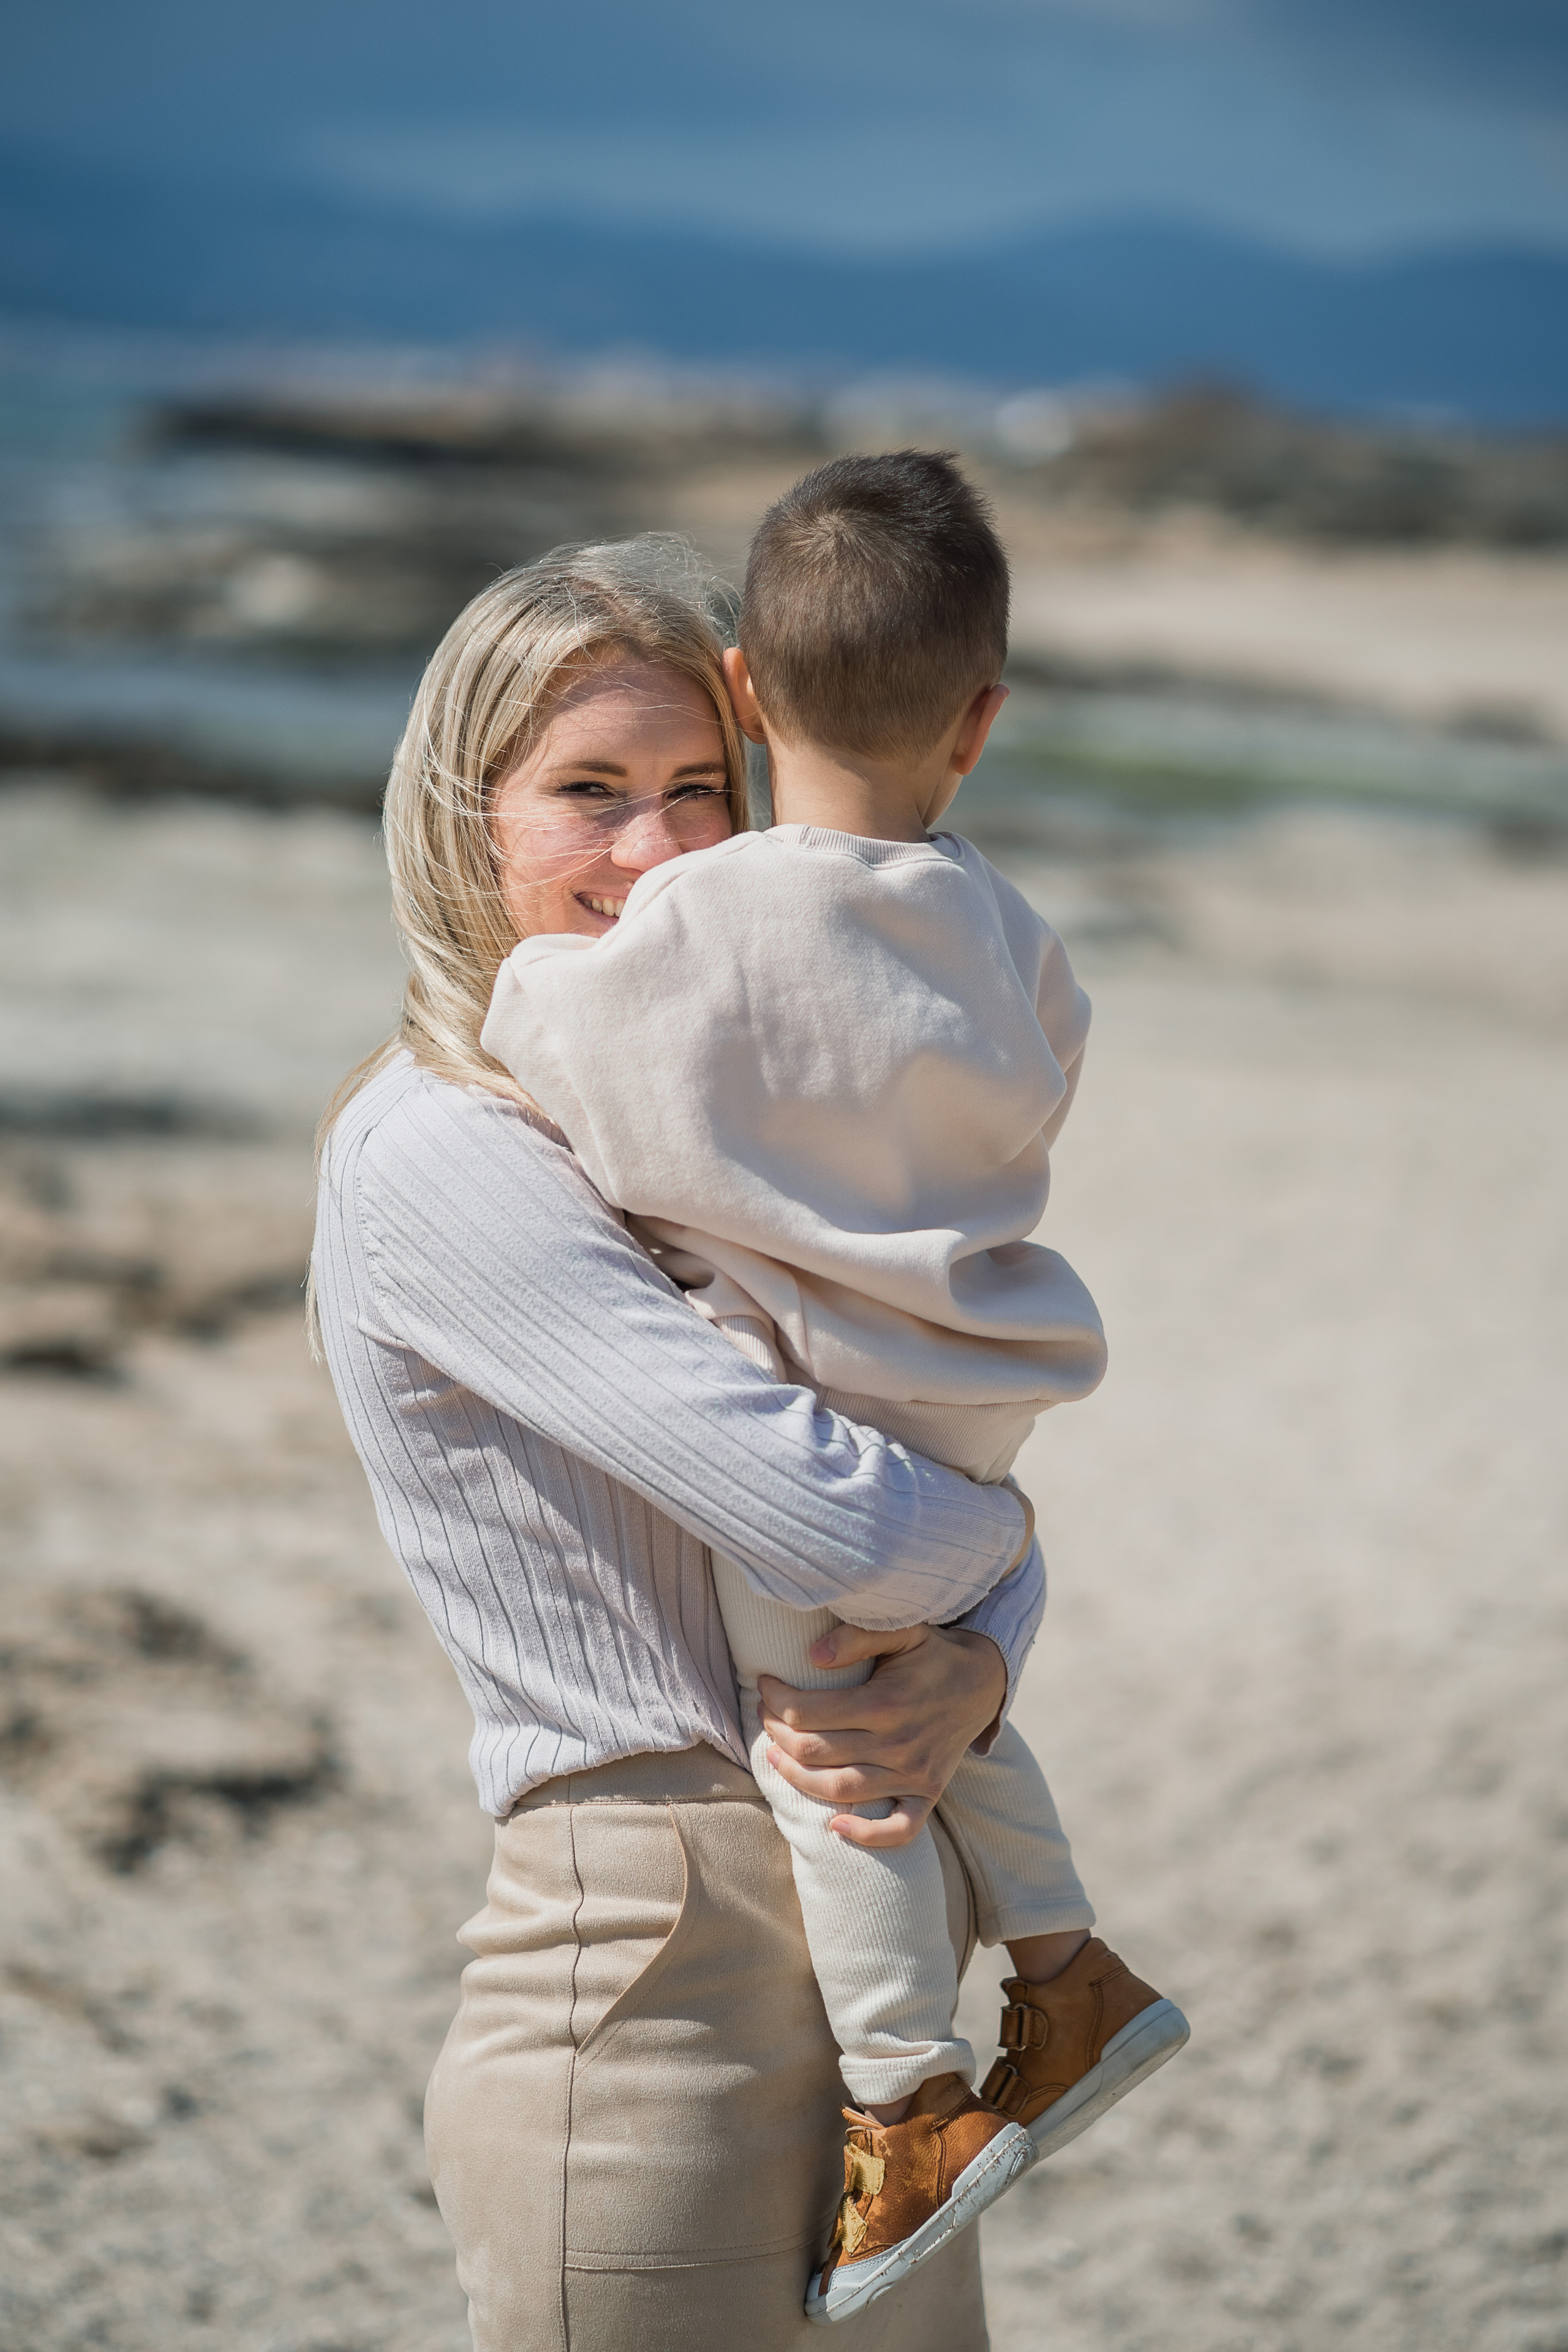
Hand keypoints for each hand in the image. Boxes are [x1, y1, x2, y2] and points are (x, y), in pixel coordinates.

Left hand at [758, 1621, 1006, 1851]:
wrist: (983, 1682)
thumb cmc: (932, 1654)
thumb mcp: (902, 1630)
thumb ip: (857, 1636)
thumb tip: (811, 1655)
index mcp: (885, 1702)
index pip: (809, 1712)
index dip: (777, 1701)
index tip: (765, 1686)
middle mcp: (898, 1743)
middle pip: (816, 1752)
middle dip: (778, 1735)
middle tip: (764, 1717)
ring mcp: (914, 1773)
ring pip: (841, 1790)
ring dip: (798, 1779)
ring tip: (775, 1758)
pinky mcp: (929, 1793)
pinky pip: (900, 1829)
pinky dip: (868, 1836)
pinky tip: (835, 1827)